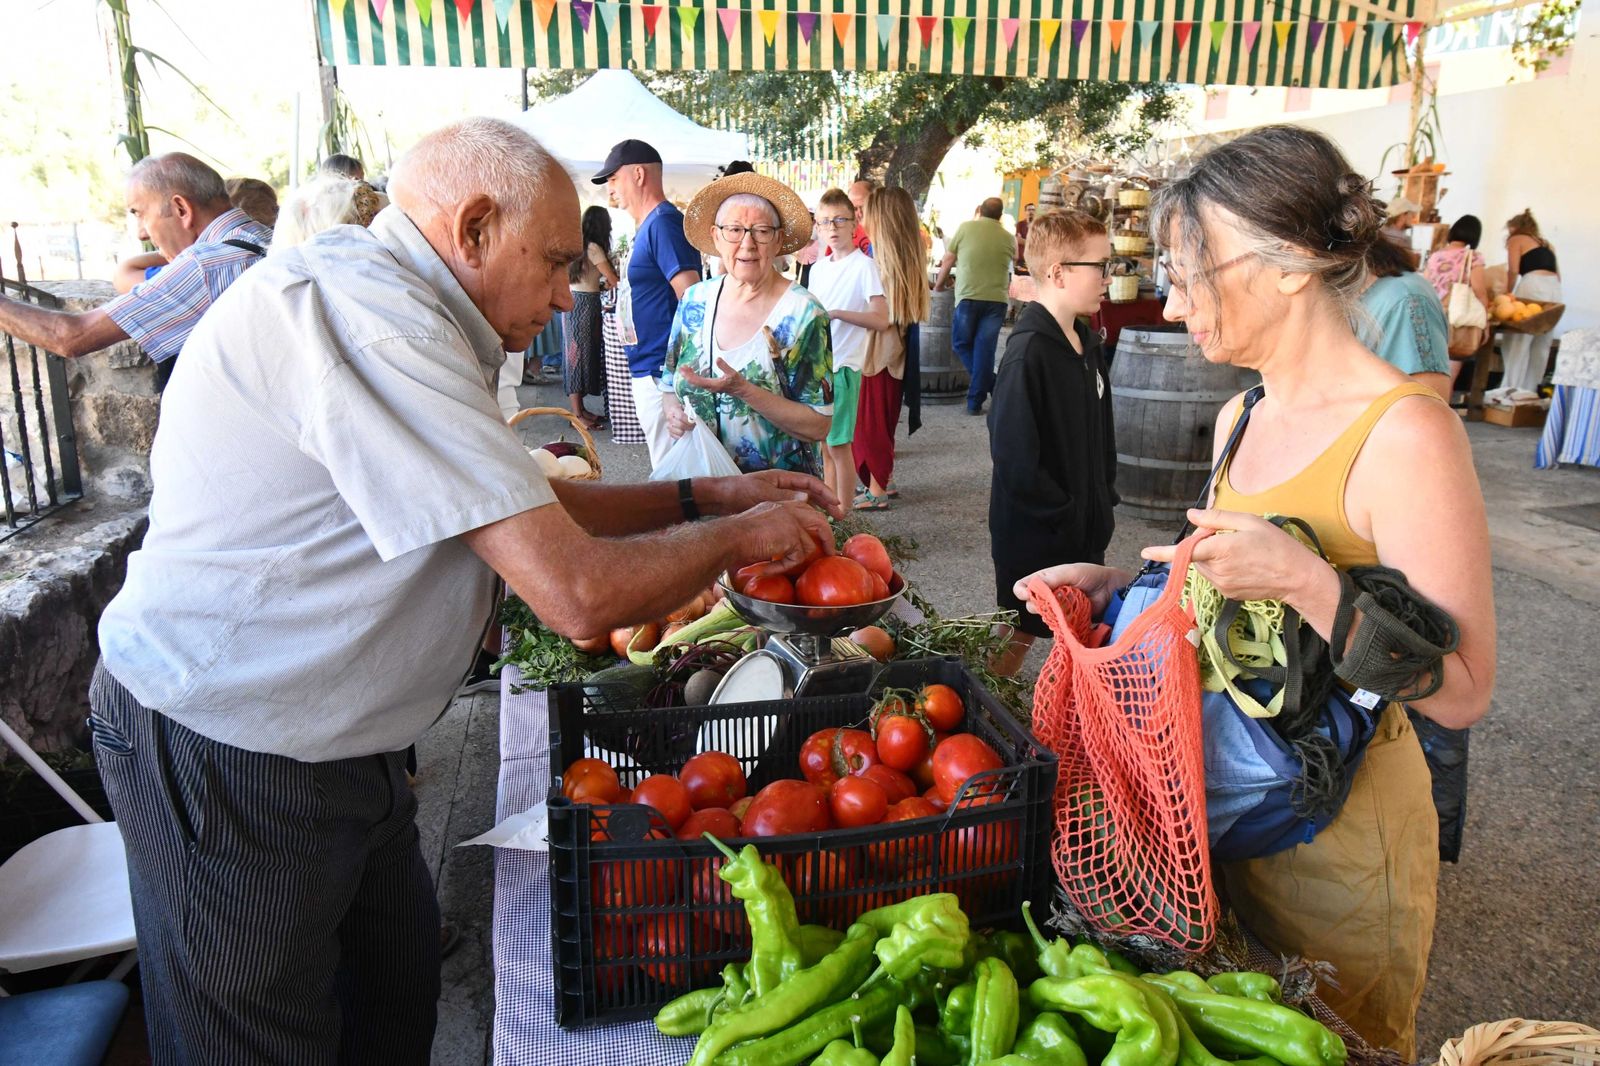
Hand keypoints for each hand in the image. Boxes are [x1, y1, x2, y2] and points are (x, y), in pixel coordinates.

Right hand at [661, 393, 693, 438]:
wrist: (668, 405)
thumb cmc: (677, 405)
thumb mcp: (683, 406)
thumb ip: (688, 412)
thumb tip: (694, 419)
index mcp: (674, 410)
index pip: (681, 417)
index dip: (688, 421)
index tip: (694, 422)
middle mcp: (670, 417)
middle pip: (680, 425)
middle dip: (688, 427)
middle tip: (693, 427)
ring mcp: (668, 423)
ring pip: (676, 431)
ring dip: (684, 432)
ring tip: (687, 429)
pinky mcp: (667, 429)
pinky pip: (672, 435)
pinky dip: (678, 436)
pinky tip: (682, 432)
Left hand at [678, 358, 749, 398]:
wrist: (741, 390)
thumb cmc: (737, 382)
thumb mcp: (732, 373)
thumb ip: (724, 366)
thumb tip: (717, 359)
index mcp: (713, 384)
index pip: (698, 381)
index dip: (689, 375)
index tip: (684, 369)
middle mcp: (710, 387)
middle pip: (695, 382)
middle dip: (687, 375)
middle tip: (681, 367)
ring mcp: (710, 387)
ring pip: (697, 383)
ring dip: (690, 376)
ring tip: (684, 368)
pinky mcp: (711, 386)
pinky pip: (700, 382)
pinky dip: (694, 377)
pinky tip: (692, 372)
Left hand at [706, 469, 844, 519]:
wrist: (719, 498)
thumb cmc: (739, 492)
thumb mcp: (762, 493)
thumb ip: (784, 497)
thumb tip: (806, 499)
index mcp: (783, 478)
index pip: (811, 483)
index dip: (826, 492)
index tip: (837, 503)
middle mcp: (784, 487)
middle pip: (812, 493)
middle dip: (827, 504)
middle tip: (839, 517)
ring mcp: (779, 498)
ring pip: (805, 504)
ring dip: (817, 513)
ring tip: (829, 525)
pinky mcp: (774, 509)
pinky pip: (794, 513)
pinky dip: (804, 520)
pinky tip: (809, 531)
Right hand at [734, 500, 836, 574]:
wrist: (730, 537)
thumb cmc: (735, 536)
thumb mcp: (760, 528)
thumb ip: (776, 531)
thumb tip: (787, 548)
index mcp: (779, 505)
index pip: (804, 509)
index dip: (814, 523)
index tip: (818, 536)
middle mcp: (788, 509)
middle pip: (818, 519)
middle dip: (827, 537)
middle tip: (830, 551)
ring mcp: (792, 521)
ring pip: (811, 542)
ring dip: (809, 557)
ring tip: (813, 565)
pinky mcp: (793, 535)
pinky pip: (798, 557)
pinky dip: (785, 567)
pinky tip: (771, 569)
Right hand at [1013, 563, 1132, 617]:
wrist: (1113, 590)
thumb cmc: (1092, 576)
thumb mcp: (1071, 572)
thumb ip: (1051, 578)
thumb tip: (1029, 588)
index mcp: (1047, 579)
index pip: (1024, 585)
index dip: (1021, 590)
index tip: (1025, 595)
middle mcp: (1049, 594)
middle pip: (1031, 602)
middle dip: (1037, 603)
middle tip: (1051, 600)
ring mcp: (1058, 609)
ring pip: (1043, 614)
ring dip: (1050, 612)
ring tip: (1065, 605)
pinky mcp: (1066, 621)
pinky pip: (1056, 624)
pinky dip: (1059, 621)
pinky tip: (1068, 617)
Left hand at [1139, 510, 1326, 603]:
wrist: (1297, 578)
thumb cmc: (1276, 545)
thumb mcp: (1248, 522)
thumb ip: (1216, 519)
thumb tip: (1191, 516)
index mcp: (1220, 550)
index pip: (1185, 551)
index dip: (1163, 552)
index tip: (1145, 552)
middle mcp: (1217, 570)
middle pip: (1196, 555)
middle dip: (1203, 542)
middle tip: (1228, 534)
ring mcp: (1221, 585)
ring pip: (1203, 566)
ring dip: (1211, 555)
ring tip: (1239, 549)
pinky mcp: (1227, 594)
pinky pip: (1214, 577)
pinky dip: (1220, 567)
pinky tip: (1242, 563)